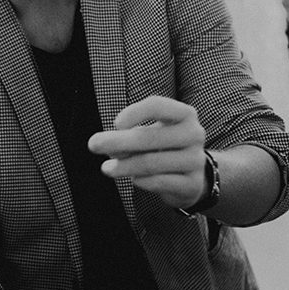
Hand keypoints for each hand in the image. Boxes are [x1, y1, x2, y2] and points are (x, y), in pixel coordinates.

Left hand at [87, 95, 205, 208]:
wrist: (193, 178)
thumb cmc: (164, 149)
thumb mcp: (151, 135)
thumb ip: (130, 135)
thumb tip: (109, 145)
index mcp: (184, 114)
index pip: (157, 106)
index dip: (134, 112)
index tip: (116, 123)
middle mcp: (193, 134)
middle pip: (150, 136)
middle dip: (117, 141)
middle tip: (93, 145)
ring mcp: (195, 160)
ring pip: (151, 162)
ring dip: (124, 166)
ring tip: (106, 168)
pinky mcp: (191, 183)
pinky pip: (158, 182)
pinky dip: (141, 180)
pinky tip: (133, 179)